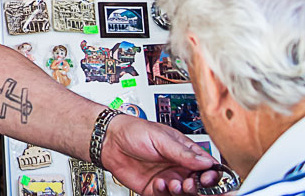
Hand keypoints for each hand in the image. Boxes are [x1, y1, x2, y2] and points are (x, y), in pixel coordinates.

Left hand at [101, 115, 215, 193]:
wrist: (108, 140)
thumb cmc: (132, 131)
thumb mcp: (160, 138)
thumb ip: (183, 152)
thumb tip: (206, 162)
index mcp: (185, 152)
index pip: (208, 167)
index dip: (211, 175)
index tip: (207, 178)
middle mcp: (179, 167)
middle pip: (200, 185)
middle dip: (199, 187)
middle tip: (189, 183)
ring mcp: (167, 179)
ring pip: (186, 194)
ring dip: (183, 192)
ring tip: (173, 183)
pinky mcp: (154, 189)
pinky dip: (165, 193)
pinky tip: (159, 183)